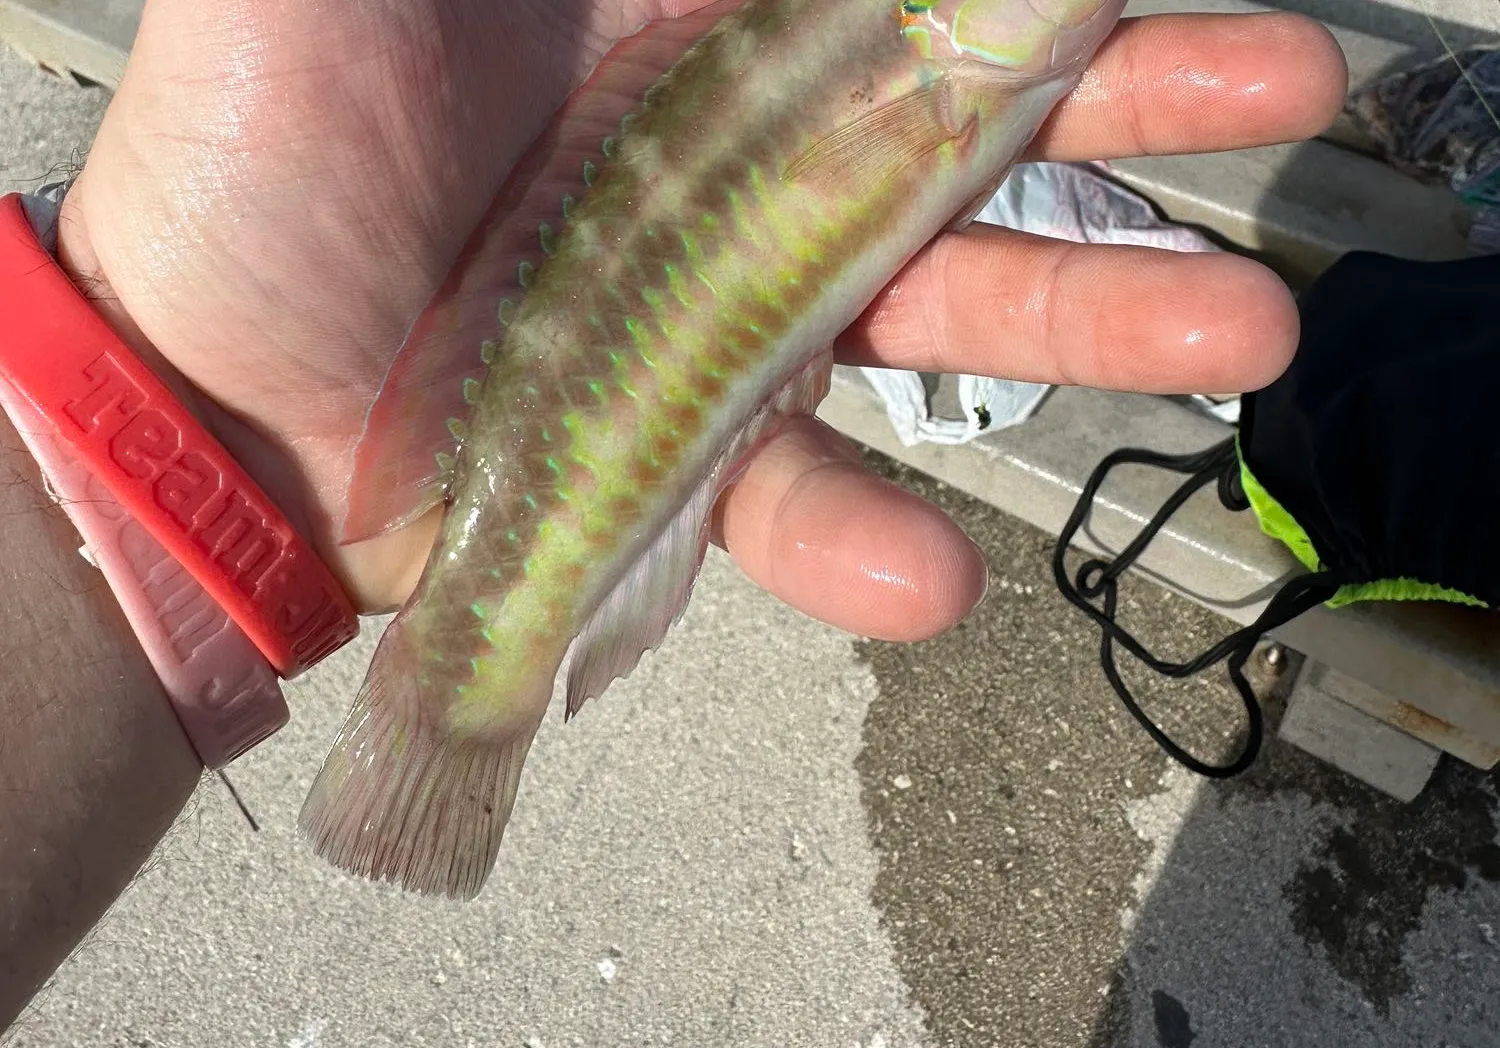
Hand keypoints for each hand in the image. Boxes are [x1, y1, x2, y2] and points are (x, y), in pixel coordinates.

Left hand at [55, 0, 1346, 641]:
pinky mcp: (697, 447)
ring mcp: (731, 311)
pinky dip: (867, 537)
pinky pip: (806, 491)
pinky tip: (935, 575)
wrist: (206, 392)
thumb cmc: (251, 160)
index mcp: (687, 26)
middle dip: (1135, 108)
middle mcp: (734, 159)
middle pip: (967, 124)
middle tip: (1286, 100)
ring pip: (940, 307)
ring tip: (1243, 333)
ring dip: (1095, 320)